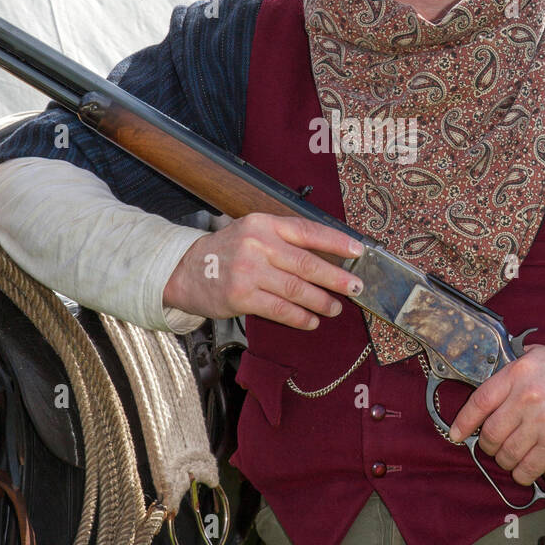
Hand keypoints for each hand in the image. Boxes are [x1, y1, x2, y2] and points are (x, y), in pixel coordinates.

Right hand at [162, 213, 364, 329]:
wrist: (186, 271)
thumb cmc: (228, 252)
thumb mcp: (252, 232)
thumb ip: (284, 239)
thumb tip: (329, 255)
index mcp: (264, 224)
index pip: (307, 230)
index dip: (336, 241)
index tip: (358, 252)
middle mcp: (257, 244)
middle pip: (306, 263)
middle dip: (336, 277)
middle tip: (356, 287)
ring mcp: (249, 272)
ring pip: (297, 289)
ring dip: (321, 301)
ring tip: (336, 308)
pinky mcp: (242, 297)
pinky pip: (280, 309)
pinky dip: (300, 317)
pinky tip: (312, 321)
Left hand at [448, 344, 544, 485]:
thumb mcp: (543, 356)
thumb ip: (516, 364)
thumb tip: (492, 375)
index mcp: (519, 372)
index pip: (480, 401)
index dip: (464, 421)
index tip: (457, 433)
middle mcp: (526, 397)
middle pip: (491, 432)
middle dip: (488, 444)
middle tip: (494, 445)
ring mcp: (541, 422)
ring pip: (507, 453)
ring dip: (505, 460)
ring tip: (511, 457)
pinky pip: (527, 468)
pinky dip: (522, 473)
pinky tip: (524, 470)